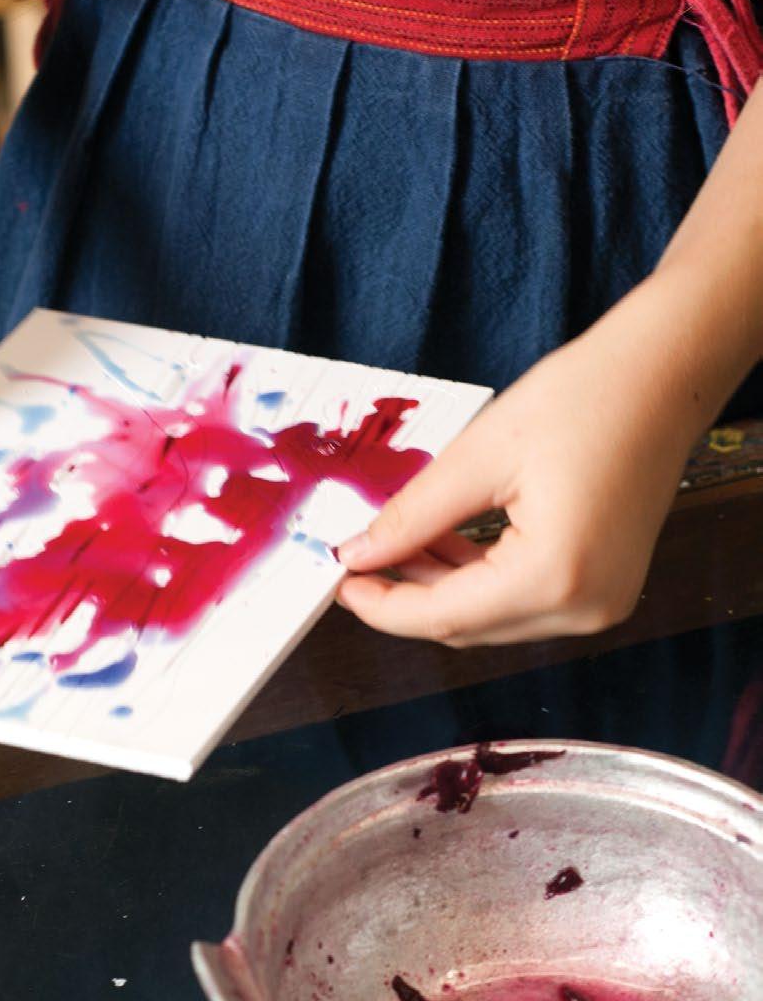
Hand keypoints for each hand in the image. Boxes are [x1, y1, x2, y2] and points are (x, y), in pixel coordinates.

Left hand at [335, 284, 713, 646]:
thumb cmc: (585, 399)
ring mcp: (601, 603)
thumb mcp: (476, 458)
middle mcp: (585, 606)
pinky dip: (475, 580)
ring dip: (437, 588)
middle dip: (403, 596)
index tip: (336, 582)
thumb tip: (357, 555)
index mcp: (555, 577)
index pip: (441, 617)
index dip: (379, 605)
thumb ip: (411, 517)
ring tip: (393, 542)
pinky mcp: (603, 587)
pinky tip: (440, 544)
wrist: (664, 374)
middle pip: (464, 626)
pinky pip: (520, 601)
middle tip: (356, 559)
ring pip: (489, 619)